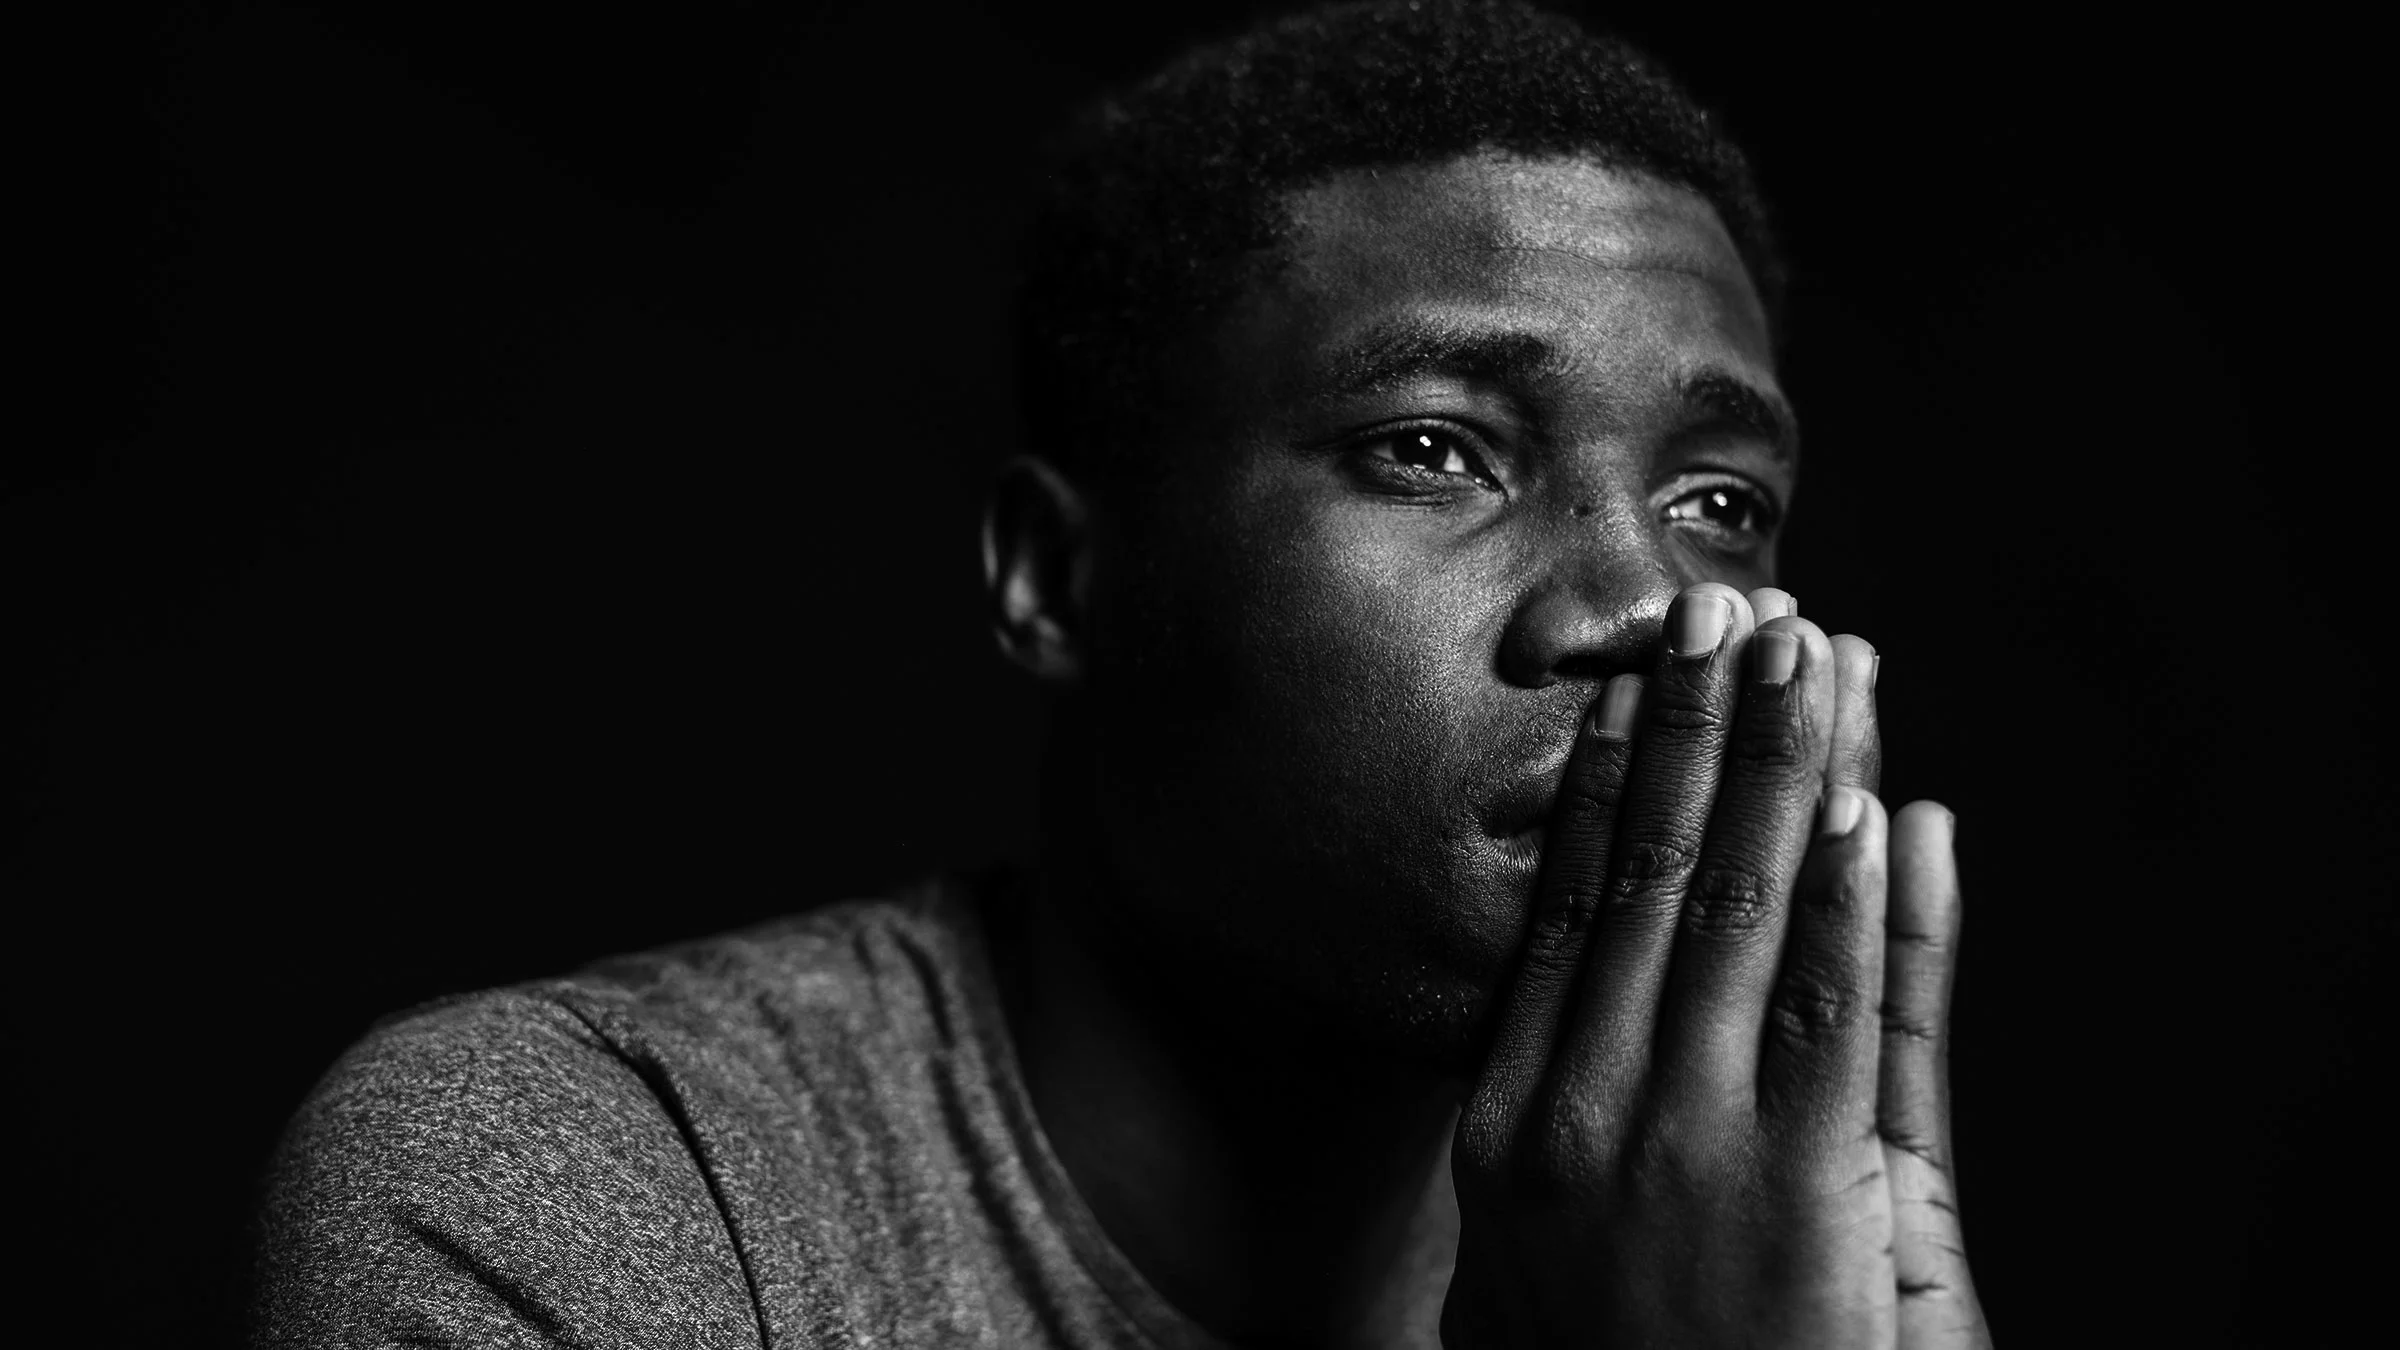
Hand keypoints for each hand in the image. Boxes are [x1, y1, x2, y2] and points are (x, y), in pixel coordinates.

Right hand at [1443, 584, 1988, 1347]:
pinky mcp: (1790, 1186)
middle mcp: (1575, 1106)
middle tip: (1728, 601)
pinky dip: (1849, 891)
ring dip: (1782, 764)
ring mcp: (1674, 1139)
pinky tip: (1867, 800)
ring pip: (1734, 907)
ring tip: (1810, 649)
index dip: (1613, 779)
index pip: (1563, 905)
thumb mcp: (1511, 1278)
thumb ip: (1527, 1156)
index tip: (1642, 680)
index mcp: (1507, 1119)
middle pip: (1643, 874)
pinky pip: (1824, 1003)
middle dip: (1698, 726)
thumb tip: (1522, 1057)